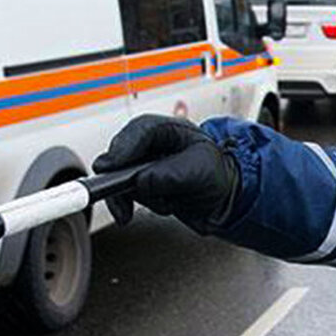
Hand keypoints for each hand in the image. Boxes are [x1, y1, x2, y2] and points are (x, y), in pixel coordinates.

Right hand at [92, 115, 237, 232]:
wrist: (225, 200)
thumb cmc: (218, 175)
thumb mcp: (201, 171)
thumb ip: (171, 175)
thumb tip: (142, 182)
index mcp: (169, 129)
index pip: (140, 131)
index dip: (123, 148)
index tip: (110, 167)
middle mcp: (152, 145)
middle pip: (121, 155)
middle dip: (123, 178)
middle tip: (123, 195)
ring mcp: (143, 165)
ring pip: (119, 179)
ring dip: (140, 196)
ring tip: (169, 201)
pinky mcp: (139, 184)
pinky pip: (124, 195)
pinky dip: (137, 205)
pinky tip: (164, 206)